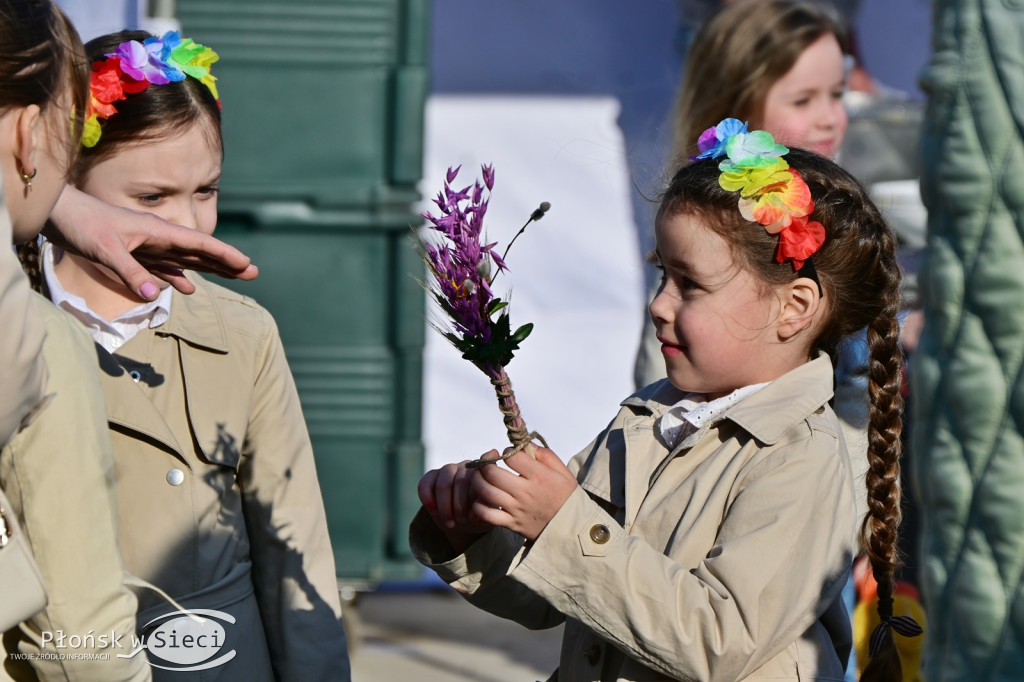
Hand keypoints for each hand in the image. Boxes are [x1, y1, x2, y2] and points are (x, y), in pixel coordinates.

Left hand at [45, 185, 258, 300]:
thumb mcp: (106, 250)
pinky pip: (164, 269)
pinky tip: (189, 289)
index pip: (199, 244)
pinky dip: (178, 278)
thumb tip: (157, 297)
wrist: (58, 215)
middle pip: (200, 252)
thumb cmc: (82, 225)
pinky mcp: (135, 256)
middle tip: (253, 273)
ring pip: (187, 260)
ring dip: (210, 269)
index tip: (246, 264)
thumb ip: (131, 273)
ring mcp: (149, 247)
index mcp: (158, 231)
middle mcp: (159, 238)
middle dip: (227, 262)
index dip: (224, 254)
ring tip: (234, 277)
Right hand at [418, 460, 491, 553]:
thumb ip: (486, 507)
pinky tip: (432, 510)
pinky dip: (427, 498)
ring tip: (449, 522)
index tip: (471, 520)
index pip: (477, 485)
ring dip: (445, 507)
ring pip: (443, 485)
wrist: (461, 522)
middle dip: (459, 508)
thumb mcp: (485, 515)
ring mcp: (449, 469)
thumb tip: (480, 503)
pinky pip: (425, 483)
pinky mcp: (432, 475)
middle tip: (461, 522)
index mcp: (483, 475)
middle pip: (460, 483)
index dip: (472, 504)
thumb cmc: (476, 516)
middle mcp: (467, 467)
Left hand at [470, 446, 577, 540]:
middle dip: (485, 462)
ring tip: (481, 476)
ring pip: (485, 492)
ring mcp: (516, 509)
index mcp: (539, 477)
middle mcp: (525, 492)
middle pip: (492, 473)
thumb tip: (525, 445)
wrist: (572, 528)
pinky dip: (478, 506)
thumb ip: (545, 455)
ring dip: (477, 480)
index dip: (507, 451)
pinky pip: (487, 515)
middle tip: (488, 461)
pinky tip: (482, 498)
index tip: (509, 454)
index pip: (512, 457)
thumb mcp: (563, 472)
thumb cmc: (567, 497)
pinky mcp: (511, 524)